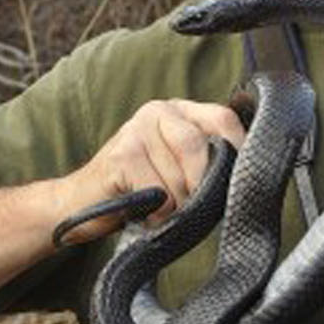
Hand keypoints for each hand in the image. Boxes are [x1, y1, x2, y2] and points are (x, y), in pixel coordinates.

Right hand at [56, 99, 245, 243]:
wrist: (79, 207)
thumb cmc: (137, 192)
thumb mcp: (177, 170)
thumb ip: (206, 162)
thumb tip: (244, 178)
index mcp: (178, 111)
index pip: (224, 120)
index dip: (237, 152)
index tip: (238, 183)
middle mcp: (158, 111)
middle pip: (200, 149)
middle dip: (198, 188)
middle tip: (185, 206)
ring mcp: (136, 130)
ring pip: (181, 178)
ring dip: (175, 207)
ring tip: (158, 208)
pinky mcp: (121, 155)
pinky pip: (159, 192)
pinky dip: (156, 213)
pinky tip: (142, 211)